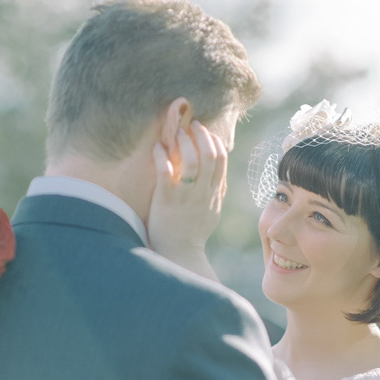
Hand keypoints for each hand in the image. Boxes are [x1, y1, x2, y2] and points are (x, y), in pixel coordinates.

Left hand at [147, 121, 225, 281]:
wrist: (179, 254)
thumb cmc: (193, 234)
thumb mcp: (212, 213)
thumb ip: (216, 193)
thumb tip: (219, 176)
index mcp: (214, 194)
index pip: (221, 161)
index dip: (214, 142)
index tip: (206, 132)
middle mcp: (203, 193)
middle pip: (210, 156)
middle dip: (202, 136)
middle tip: (192, 125)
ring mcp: (186, 197)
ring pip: (192, 161)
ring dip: (184, 142)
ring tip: (175, 132)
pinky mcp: (167, 201)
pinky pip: (166, 172)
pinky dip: (162, 156)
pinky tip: (157, 147)